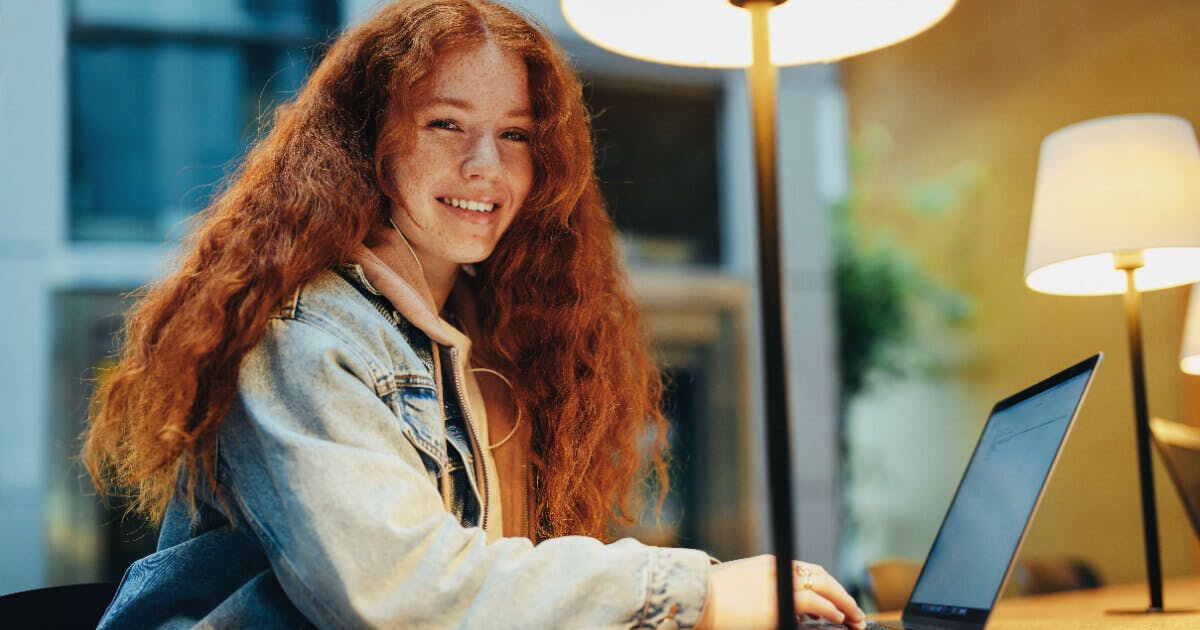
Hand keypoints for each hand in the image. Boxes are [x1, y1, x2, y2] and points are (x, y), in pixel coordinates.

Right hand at [695, 555, 865, 629]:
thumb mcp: (740, 587)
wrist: (693, 598)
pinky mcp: (778, 601)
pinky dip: (832, 610)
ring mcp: (779, 583)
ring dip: (844, 604)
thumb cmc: (709, 598)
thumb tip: (782, 607)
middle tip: (855, 611)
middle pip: (821, 576)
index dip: (827, 586)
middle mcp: (777, 568)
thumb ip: (763, 591)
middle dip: (842, 594)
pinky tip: (839, 619)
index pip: (807, 571)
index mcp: (768, 564)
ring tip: (855, 619)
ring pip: (824, 588)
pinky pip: (815, 603)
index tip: (837, 599)